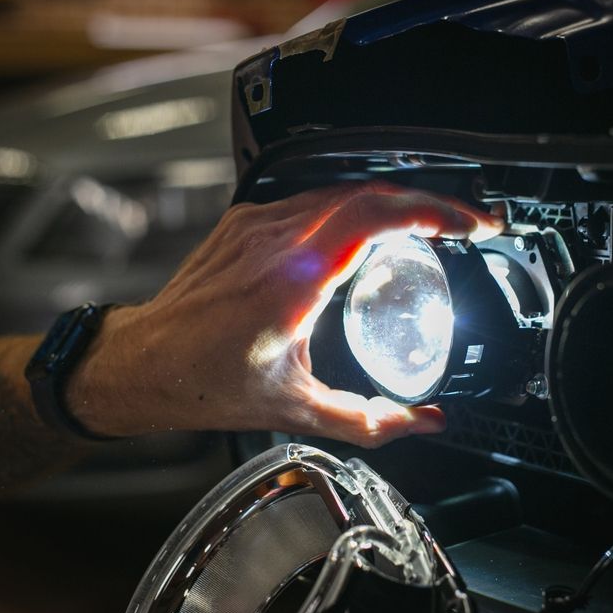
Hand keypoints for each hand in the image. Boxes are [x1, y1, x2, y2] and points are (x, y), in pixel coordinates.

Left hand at [68, 182, 502, 446]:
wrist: (142, 362)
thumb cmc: (205, 382)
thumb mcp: (297, 410)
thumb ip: (370, 421)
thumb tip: (424, 422)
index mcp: (293, 281)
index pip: (376, 218)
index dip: (434, 212)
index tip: (470, 223)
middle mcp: (275, 240)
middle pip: (369, 193)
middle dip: (429, 202)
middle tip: (466, 221)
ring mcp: (257, 224)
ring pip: (341, 190)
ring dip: (391, 200)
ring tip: (428, 222)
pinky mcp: (244, 221)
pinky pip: (311, 199)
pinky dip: (353, 207)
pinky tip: (367, 228)